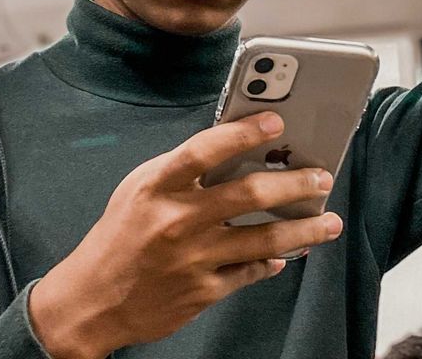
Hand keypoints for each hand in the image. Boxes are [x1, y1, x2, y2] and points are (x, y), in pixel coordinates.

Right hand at [29, 112, 342, 358]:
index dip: (243, 132)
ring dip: (304, 229)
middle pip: (248, 194)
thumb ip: (182, 170)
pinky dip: (274, 261)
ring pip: (264, 239)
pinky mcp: (205, 291)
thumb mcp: (139, 190)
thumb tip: (234, 147)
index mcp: (157, 186)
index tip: (276, 121)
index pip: (205, 149)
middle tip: (320, 177)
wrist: (93, 299)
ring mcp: (194, 259)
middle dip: (294, 183)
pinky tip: (289, 254)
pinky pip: (251, 271)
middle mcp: (177, 221)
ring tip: (329, 221)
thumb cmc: (119, 236)